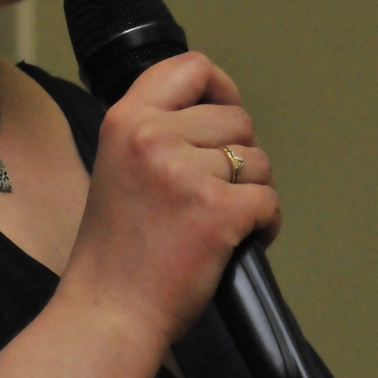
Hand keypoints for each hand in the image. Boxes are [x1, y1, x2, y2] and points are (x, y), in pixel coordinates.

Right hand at [60, 51, 280, 356]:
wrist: (108, 310)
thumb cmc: (116, 250)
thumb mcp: (117, 164)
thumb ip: (156, 132)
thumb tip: (217, 115)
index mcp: (125, 120)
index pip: (189, 67)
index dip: (220, 87)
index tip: (223, 112)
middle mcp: (153, 136)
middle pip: (235, 119)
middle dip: (239, 154)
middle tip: (216, 189)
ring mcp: (185, 173)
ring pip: (258, 161)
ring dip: (252, 192)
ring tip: (222, 219)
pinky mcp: (217, 211)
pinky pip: (269, 200)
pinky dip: (267, 223)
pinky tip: (242, 239)